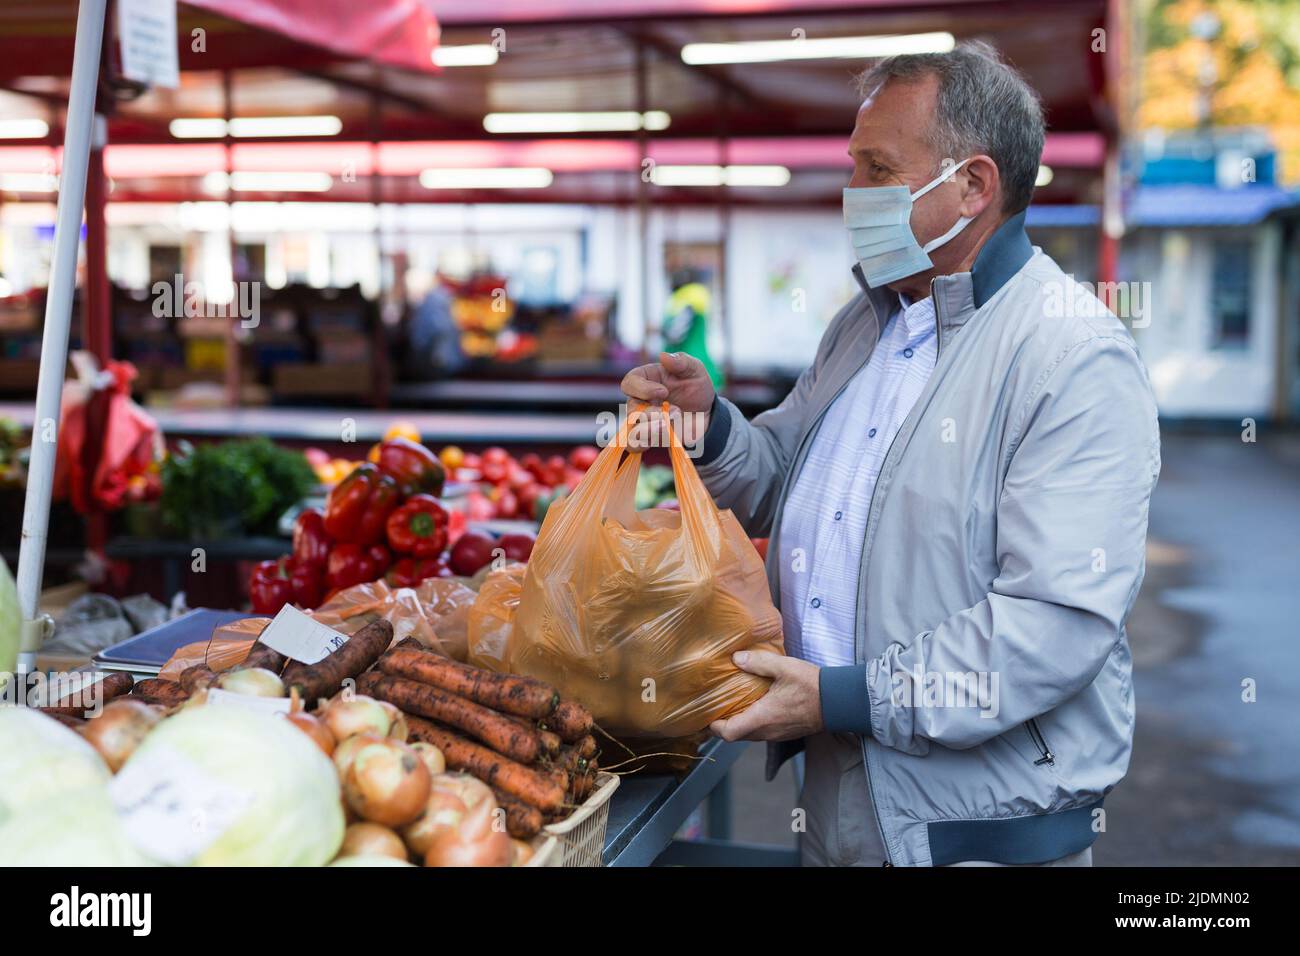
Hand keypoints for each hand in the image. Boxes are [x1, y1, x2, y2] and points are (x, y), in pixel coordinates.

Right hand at [620, 352, 713, 448]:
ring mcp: (642, 421)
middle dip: (651, 413)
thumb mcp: (695, 370)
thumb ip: (681, 361)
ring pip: (631, 430)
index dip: (642, 388)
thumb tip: (663, 355)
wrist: (707, 413)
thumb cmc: (696, 387)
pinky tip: (664, 436)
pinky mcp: (649, 438)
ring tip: (669, 426)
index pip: (629, 383)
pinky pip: (634, 446)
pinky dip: (644, 443)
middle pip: (631, 408)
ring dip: (649, 430)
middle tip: (676, 411)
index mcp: (645, 380)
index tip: (664, 391)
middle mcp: (639, 400)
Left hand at [709, 651, 823, 741]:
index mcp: (762, 717)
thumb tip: (735, 658)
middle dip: (723, 723)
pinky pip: (761, 731)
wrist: (838, 701)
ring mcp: (776, 734)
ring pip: (749, 734)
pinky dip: (752, 721)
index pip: (729, 734)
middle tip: (716, 704)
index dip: (714, 726)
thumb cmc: (812, 686)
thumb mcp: (784, 667)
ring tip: (733, 702)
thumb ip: (758, 662)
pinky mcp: (784, 732)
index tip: (707, 714)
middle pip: (736, 736)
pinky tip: (754, 703)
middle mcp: (767, 731)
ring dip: (739, 722)